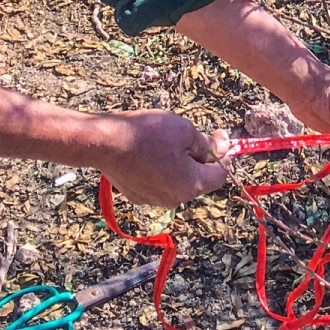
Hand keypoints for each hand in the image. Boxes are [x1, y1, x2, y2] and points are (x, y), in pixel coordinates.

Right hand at [87, 110, 228, 207]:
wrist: (104, 142)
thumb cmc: (146, 133)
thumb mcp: (184, 130)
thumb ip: (206, 144)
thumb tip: (222, 149)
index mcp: (191, 185)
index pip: (221, 175)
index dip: (224, 154)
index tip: (219, 135)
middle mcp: (175, 199)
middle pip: (198, 179)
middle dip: (200, 157)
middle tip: (192, 134)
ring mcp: (154, 200)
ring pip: (178, 181)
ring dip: (180, 163)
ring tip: (167, 141)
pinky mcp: (138, 196)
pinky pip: (159, 183)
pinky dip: (161, 169)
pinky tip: (150, 151)